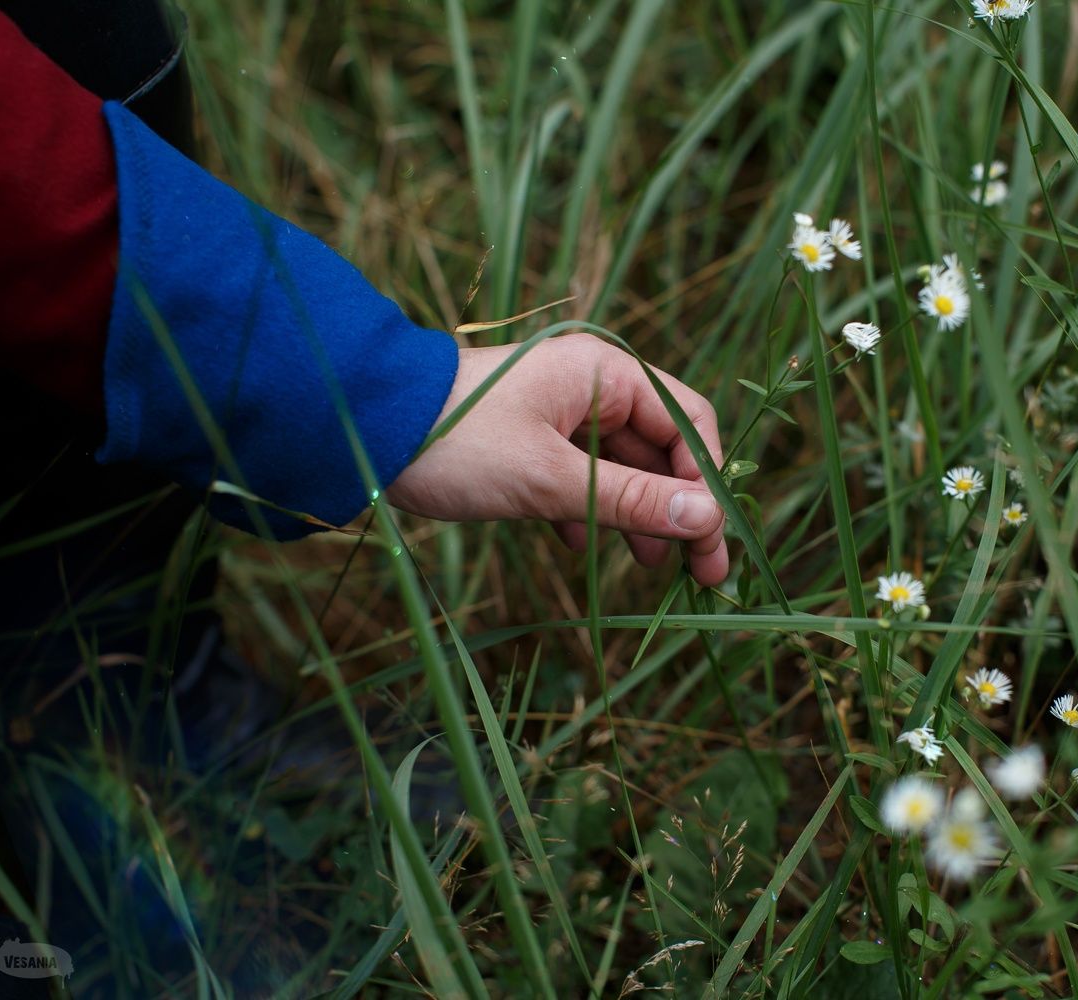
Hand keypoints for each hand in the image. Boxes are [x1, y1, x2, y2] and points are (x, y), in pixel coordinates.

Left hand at [387, 334, 729, 586]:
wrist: (362, 428)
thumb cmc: (458, 442)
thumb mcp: (551, 479)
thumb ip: (633, 500)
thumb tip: (708, 520)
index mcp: (606, 374)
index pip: (689, 426)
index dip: (710, 488)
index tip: (715, 549)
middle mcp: (593, 386)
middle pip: (664, 448)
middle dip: (680, 509)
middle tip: (699, 573)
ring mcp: (562, 411)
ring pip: (624, 466)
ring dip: (639, 514)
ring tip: (649, 567)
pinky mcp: (533, 437)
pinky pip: (583, 474)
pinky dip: (591, 510)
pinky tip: (580, 545)